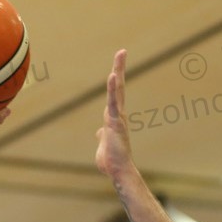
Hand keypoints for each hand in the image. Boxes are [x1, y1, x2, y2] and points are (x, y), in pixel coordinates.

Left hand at [94, 49, 133, 177]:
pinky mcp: (115, 121)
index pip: (114, 94)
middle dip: (119, 68)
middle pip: (117, 86)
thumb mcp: (104, 144)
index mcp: (114, 117)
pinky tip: (112, 75)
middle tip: (122, 51)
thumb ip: (102, 135)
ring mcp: (118, 116)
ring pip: (117, 90)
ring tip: (120, 55)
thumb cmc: (111, 160)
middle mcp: (118, 113)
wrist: (118, 170)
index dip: (115, 79)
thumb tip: (100, 133)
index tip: (116, 65)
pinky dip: (112, 88)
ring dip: (118, 71)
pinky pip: (113, 101)